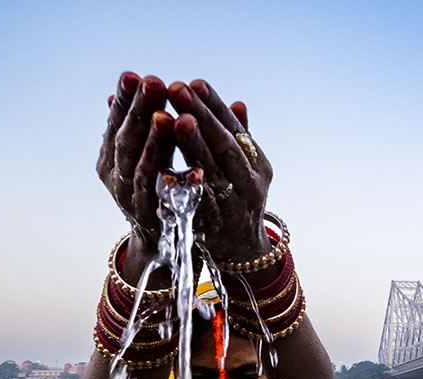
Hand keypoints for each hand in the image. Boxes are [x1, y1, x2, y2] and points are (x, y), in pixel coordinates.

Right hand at [97, 73, 175, 256]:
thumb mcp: (147, 151)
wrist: (163, 240)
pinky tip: (197, 169)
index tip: (134, 74)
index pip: (116, 124)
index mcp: (112, 158)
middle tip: (153, 82)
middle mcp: (117, 179)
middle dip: (139, 112)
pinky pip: (170, 203)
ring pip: (143, 171)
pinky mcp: (158, 224)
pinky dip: (182, 185)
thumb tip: (136, 81)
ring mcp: (135, 202)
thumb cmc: (156, 186)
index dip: (124, 100)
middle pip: (126, 143)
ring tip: (168, 117)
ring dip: (155, 143)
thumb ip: (145, 121)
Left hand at [168, 79, 273, 262]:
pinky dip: (184, 188)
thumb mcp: (245, 169)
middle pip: (225, 146)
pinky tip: (165, 170)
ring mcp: (235, 206)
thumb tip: (237, 102)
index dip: (216, 106)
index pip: (236, 130)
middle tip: (177, 88)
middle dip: (201, 116)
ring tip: (171, 118)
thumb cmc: (237, 199)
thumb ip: (238, 138)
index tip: (195, 83)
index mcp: (257, 165)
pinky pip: (199, 206)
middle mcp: (250, 184)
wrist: (242, 251)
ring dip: (192, 145)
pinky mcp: (216, 228)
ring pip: (213, 172)